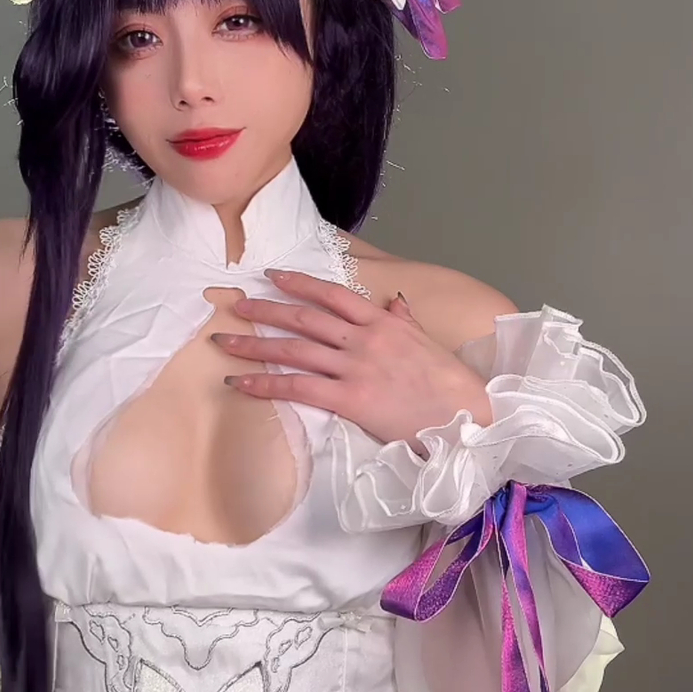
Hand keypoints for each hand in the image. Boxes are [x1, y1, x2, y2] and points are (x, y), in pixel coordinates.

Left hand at [210, 268, 492, 451]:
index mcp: (384, 322)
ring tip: (224, 343)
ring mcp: (356, 367)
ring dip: (255, 345)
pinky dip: (266, 384)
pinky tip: (242, 382)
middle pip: (305, 318)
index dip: (300, 283)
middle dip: (265, 310)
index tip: (274, 275)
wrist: (467, 416)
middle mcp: (365, 339)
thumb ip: (404, 321)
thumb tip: (395, 302)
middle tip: (235, 305)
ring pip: (295, 349)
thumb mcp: (428, 343)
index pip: (333, 294)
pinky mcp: (350, 398)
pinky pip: (298, 387)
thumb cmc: (451, 385)